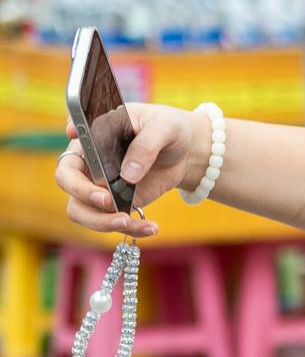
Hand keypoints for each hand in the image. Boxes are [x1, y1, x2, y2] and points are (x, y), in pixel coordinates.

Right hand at [55, 103, 204, 236]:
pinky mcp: (115, 204)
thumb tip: (127, 176)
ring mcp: (99, 186)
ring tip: (129, 223)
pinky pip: (110, 221)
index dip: (68, 157)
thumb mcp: (164, 127)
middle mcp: (89, 163)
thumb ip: (145, 146)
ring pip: (82, 210)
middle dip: (83, 194)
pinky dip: (129, 229)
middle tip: (108, 201)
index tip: (78, 166)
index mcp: (93, 137)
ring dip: (102, 221)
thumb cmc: (168, 130)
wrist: (185, 151)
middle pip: (67, 182)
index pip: (70, 149)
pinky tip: (150, 228)